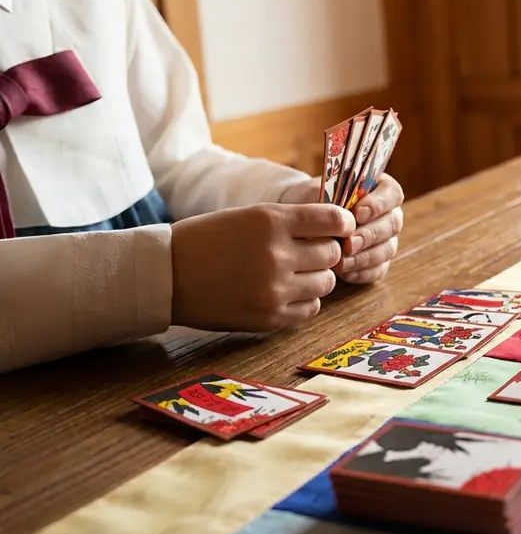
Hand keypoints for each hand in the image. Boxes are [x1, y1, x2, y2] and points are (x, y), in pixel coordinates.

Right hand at [171, 204, 354, 330]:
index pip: (334, 220)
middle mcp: (277, 255)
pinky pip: (311, 308)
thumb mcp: (249, 216)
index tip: (339, 228)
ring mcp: (275, 290)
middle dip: (325, 252)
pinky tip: (285, 293)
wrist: (167, 276)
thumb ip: (292, 222)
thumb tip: (339, 228)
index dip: (341, 224)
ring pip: (327, 283)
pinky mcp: (270, 317)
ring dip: (316, 278)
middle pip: (333, 254)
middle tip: (307, 253)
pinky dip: (305, 301)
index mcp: (271, 221)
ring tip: (293, 274)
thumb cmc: (207, 240)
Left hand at [280, 174, 404, 283]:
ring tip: (341, 263)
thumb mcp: (317, 194)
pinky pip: (378, 270)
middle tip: (348, 244)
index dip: (379, 204)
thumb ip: (331, 202)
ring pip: (387, 249)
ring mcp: (386, 239)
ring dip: (365, 257)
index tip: (357, 213)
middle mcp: (388, 213)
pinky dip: (362, 273)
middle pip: (393, 224)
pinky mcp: (378, 261)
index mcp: (379, 188)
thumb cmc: (312, 203)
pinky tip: (344, 274)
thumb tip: (342, 220)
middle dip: (369, 236)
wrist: (302, 222)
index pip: (392, 193)